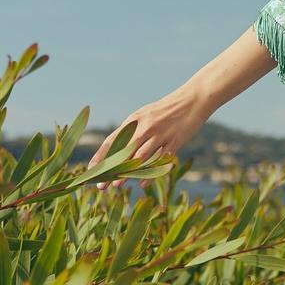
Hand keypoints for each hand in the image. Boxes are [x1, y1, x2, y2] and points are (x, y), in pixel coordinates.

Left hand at [88, 86, 211, 189]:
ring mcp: (161, 134)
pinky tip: (143, 183)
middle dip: (111, 169)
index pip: (113, 139)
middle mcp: (146, 127)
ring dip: (128, 173)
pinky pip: (160, 160)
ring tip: (117, 185)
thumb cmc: (167, 109)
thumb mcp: (146, 114)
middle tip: (101, 185)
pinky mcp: (175, 141)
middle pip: (124, 152)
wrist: (193, 99)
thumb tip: (118, 146)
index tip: (91, 169)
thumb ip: (134, 129)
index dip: (101, 155)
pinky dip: (151, 173)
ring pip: (141, 157)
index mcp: (136, 119)